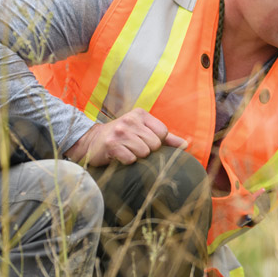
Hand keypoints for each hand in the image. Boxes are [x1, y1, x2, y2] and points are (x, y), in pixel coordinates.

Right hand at [63, 108, 187, 165]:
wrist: (91, 141)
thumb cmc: (122, 137)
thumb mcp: (143, 131)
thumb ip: (166, 138)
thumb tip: (186, 145)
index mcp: (140, 114)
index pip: (162, 132)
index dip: (157, 142)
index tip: (144, 141)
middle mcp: (130, 120)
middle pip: (154, 144)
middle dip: (147, 150)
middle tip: (134, 148)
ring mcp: (119, 132)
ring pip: (144, 152)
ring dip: (136, 156)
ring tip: (127, 151)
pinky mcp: (111, 145)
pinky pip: (130, 159)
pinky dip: (127, 161)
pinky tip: (119, 156)